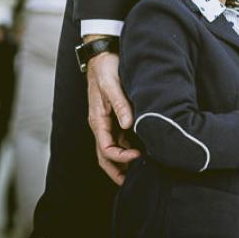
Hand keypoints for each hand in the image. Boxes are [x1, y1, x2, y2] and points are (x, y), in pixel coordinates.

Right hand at [84, 46, 139, 184]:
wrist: (103, 54)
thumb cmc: (106, 69)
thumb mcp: (112, 85)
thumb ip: (121, 104)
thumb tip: (128, 125)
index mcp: (97, 120)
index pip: (105, 148)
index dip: (121, 157)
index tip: (139, 156)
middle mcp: (101, 124)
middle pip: (105, 156)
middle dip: (117, 170)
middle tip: (132, 183)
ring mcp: (108, 122)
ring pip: (113, 148)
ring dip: (123, 162)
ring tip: (139, 172)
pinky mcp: (115, 116)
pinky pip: (120, 138)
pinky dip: (128, 149)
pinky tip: (141, 153)